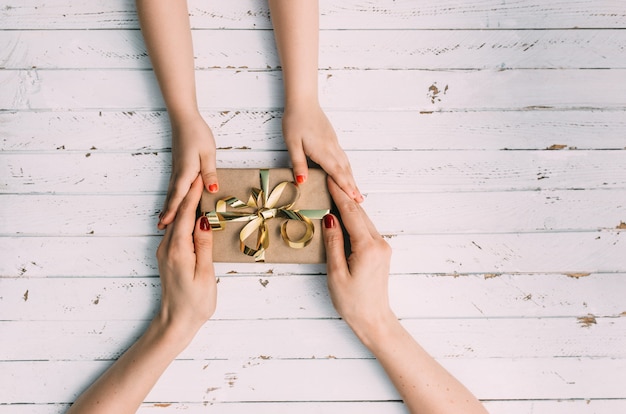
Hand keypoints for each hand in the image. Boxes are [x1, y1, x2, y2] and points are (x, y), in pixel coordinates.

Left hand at [156, 174, 216, 339]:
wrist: (175, 323)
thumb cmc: (195, 303)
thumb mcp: (205, 274)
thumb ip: (204, 245)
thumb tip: (203, 220)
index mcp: (178, 250)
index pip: (185, 215)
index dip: (193, 195)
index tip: (201, 178)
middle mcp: (167, 248)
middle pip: (178, 215)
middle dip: (189, 195)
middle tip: (200, 177)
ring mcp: (165, 252)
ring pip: (176, 222)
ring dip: (186, 206)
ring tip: (198, 190)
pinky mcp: (167, 257)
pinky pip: (175, 232)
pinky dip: (183, 219)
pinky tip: (192, 215)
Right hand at [159, 114, 217, 229]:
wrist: (184, 119)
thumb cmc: (198, 134)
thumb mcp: (208, 153)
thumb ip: (209, 173)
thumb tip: (212, 190)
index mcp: (186, 172)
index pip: (180, 196)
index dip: (173, 211)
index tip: (167, 224)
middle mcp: (178, 174)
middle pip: (172, 197)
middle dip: (167, 213)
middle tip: (160, 228)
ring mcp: (176, 171)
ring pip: (171, 192)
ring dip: (167, 206)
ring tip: (162, 220)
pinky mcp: (177, 168)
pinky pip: (173, 186)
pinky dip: (170, 197)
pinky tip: (170, 202)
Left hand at [282, 103, 362, 202]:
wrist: (303, 102)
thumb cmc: (295, 121)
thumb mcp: (292, 143)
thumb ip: (298, 163)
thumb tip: (302, 181)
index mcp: (322, 151)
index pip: (337, 173)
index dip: (345, 187)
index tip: (353, 198)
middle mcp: (332, 148)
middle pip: (345, 170)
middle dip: (353, 186)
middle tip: (361, 200)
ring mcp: (334, 143)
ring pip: (346, 164)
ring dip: (352, 178)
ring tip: (356, 190)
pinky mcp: (332, 139)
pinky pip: (343, 157)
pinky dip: (348, 168)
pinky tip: (347, 172)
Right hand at [322, 176, 392, 337]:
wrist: (374, 320)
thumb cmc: (352, 302)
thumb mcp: (336, 273)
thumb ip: (333, 243)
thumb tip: (329, 218)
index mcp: (367, 247)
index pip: (350, 213)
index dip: (338, 194)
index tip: (328, 180)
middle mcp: (379, 243)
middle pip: (358, 213)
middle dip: (343, 195)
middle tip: (329, 180)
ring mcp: (382, 247)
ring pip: (363, 220)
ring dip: (349, 206)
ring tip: (334, 192)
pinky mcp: (381, 252)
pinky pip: (366, 229)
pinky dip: (354, 219)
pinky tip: (344, 214)